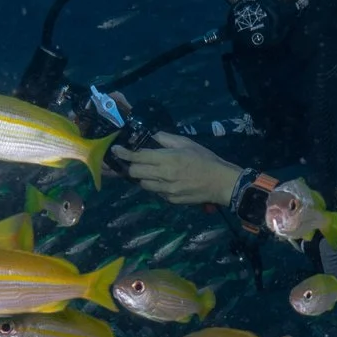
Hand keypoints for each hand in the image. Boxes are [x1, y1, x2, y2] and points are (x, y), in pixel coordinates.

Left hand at [115, 132, 239, 207]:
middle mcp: (163, 175)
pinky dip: (156, 186)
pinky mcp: (171, 200)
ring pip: (143, 185)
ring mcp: (166, 190)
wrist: (220, 182)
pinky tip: (165, 181)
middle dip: (131, 167)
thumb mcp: (187, 143)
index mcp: (167, 159)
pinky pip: (156, 192)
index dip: (124, 153)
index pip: (138, 157)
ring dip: (143, 177)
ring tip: (151, 171)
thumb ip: (166, 139)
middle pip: (135, 173)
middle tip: (135, 162)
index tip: (116, 150)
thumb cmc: (205, 159)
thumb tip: (152, 136)